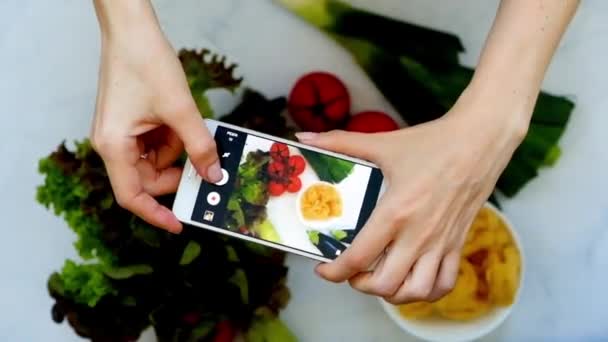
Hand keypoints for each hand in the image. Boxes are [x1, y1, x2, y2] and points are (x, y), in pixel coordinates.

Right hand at [90, 7, 220, 232]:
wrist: (132, 29)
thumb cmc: (145, 63)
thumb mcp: (180, 111)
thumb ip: (199, 147)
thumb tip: (214, 175)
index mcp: (114, 146)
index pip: (132, 196)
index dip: (155, 214)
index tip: (179, 223)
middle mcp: (112, 144)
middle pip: (147, 178)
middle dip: (176, 172)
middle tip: (204, 165)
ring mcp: (121, 132)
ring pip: (154, 160)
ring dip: (177, 151)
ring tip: (188, 126)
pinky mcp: (131, 122)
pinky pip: (155, 143)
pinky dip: (172, 137)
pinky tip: (181, 119)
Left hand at [296, 89, 526, 303]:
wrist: (479, 140)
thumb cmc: (432, 142)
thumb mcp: (382, 143)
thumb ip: (339, 142)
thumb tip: (304, 138)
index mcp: (396, 211)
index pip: (359, 257)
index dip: (335, 272)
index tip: (324, 269)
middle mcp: (419, 234)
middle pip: (385, 284)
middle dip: (360, 285)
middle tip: (351, 272)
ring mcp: (441, 242)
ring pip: (416, 291)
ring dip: (393, 293)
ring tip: (380, 278)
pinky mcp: (457, 243)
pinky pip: (444, 283)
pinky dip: (426, 291)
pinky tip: (412, 279)